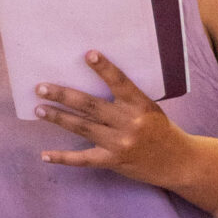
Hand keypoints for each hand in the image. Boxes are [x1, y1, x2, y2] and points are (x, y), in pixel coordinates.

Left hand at [36, 53, 190, 184]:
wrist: (178, 162)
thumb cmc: (161, 129)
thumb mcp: (150, 108)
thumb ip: (127, 98)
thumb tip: (93, 83)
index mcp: (141, 105)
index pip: (120, 83)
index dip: (105, 69)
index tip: (88, 55)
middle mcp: (129, 123)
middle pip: (91, 106)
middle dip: (63, 96)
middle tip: (41, 87)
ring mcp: (120, 143)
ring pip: (82, 127)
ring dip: (58, 118)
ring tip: (39, 109)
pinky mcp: (113, 161)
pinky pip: (83, 159)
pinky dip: (63, 158)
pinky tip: (45, 155)